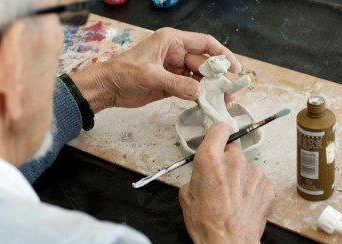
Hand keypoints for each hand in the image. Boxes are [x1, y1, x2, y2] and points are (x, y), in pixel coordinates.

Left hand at [71, 27, 241, 112]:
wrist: (107, 88)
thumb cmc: (123, 73)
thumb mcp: (150, 75)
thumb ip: (176, 84)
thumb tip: (199, 93)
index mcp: (172, 41)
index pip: (204, 44)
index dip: (221, 55)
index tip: (234, 68)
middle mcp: (176, 54)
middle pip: (204, 64)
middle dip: (217, 78)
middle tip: (229, 93)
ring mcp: (174, 70)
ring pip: (198, 78)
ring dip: (209, 90)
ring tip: (221, 102)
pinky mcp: (170, 85)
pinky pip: (189, 89)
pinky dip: (198, 96)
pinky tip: (207, 104)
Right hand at [179, 123, 273, 243]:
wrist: (229, 242)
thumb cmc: (206, 222)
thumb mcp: (186, 195)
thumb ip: (196, 175)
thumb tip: (202, 173)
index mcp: (209, 158)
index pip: (219, 128)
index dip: (217, 133)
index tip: (217, 138)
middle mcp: (233, 160)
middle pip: (232, 148)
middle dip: (226, 159)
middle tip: (220, 178)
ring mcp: (253, 171)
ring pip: (245, 165)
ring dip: (239, 175)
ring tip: (232, 195)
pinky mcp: (266, 183)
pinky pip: (257, 178)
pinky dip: (251, 186)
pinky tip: (243, 201)